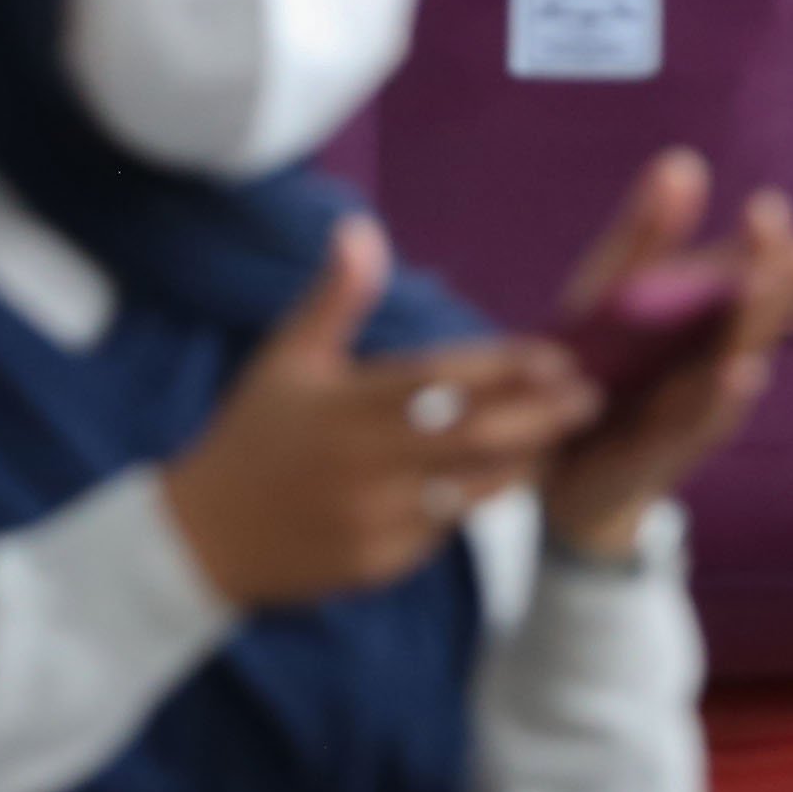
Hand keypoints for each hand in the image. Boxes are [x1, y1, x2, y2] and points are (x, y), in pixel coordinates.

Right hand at [155, 218, 599, 611]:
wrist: (204, 539)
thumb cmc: (254, 434)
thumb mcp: (286, 358)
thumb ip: (335, 296)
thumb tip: (360, 228)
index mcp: (345, 405)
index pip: (442, 381)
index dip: (506, 368)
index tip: (556, 356)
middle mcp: (364, 463)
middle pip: (474, 438)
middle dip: (541, 417)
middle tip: (589, 397)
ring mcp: (373, 519)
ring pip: (471, 489)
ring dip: (522, 462)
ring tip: (563, 435)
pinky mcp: (378, 564)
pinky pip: (444, 529)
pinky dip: (477, 501)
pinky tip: (509, 478)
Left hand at [539, 148, 792, 561]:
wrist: (565, 473)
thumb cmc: (602, 373)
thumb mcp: (613, 296)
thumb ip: (648, 236)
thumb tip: (684, 160)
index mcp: (704, 318)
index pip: (749, 274)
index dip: (766, 246)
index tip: (771, 207)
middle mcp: (714, 360)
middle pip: (754, 316)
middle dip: (777, 279)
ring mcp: (696, 406)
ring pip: (738, 360)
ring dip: (761, 326)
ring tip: (782, 287)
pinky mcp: (667, 447)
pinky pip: (700, 419)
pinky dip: (724, 395)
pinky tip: (743, 370)